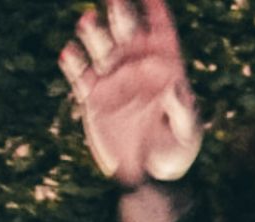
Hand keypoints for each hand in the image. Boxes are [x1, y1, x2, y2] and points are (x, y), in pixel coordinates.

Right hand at [60, 0, 199, 185]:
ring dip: (93, 33)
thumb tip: (176, 84)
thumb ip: (182, 108)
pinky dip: (73, 63)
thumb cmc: (176, 150)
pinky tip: (68, 52)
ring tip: (88, 20)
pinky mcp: (93, 97)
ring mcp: (113, 80)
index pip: (161, 33)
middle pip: (127, 33)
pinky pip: (79, 75)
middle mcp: (137, 68)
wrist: (147, 173)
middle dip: (120, 12)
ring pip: (100, 48)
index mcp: (166, 69)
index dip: (156, 12)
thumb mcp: (186, 133)